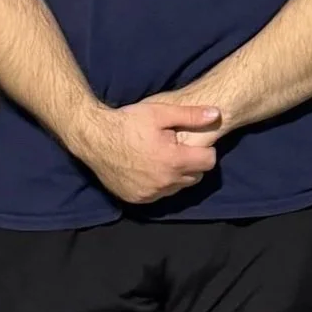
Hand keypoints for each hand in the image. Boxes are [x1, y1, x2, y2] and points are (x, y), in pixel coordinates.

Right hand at [76, 99, 223, 204]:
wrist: (94, 138)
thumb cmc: (128, 123)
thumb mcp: (160, 113)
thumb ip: (191, 116)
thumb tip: (217, 114)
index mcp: (174, 161)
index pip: (208, 162)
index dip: (204, 151)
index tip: (193, 143)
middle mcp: (165, 182)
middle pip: (195, 177)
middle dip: (191, 164)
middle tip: (176, 149)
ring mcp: (150, 193)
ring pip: (177, 188)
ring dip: (176, 175)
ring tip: (162, 157)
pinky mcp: (136, 199)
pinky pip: (158, 195)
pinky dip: (158, 184)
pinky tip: (148, 169)